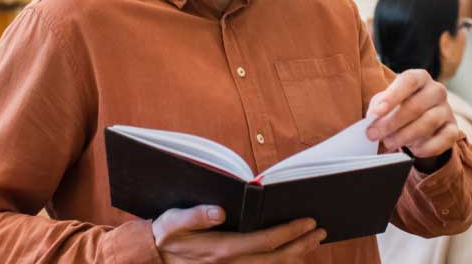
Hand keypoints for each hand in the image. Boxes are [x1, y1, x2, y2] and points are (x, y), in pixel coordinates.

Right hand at [152, 205, 325, 262]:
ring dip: (294, 257)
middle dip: (300, 245)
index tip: (308, 222)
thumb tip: (219, 212)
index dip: (289, 232)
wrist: (151, 260)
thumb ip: (196, 216)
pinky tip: (289, 257)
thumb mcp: (173, 222)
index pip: (265, 242)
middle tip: (321, 232)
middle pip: (275, 260)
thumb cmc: (164, 236)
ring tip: (312, 243)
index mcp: (221, 250)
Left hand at [366, 69, 459, 158]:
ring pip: (428, 123)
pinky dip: (425, 148)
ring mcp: (447, 110)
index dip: (391, 97)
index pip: (408, 81)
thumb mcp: (386, 102)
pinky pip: (442, 140)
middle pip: (416, 105)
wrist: (420, 123)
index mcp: (419, 77)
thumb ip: (379, 107)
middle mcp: (437, 91)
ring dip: (404, 136)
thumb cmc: (398, 107)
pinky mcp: (453, 130)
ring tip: (388, 142)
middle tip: (373, 134)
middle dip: (391, 123)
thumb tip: (373, 118)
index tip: (375, 113)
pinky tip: (411, 150)